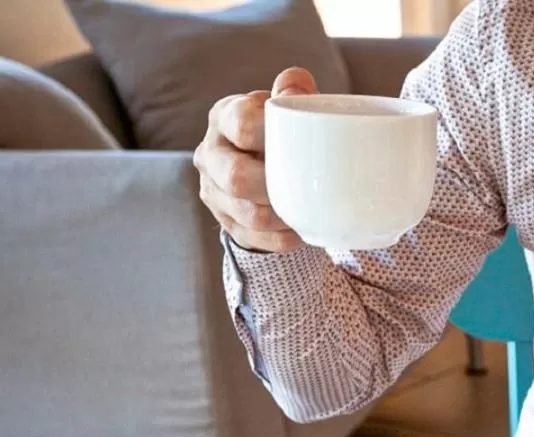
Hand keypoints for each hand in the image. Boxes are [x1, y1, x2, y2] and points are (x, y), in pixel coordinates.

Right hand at [193, 68, 316, 252]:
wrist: (270, 169)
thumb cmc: (283, 133)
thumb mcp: (287, 108)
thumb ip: (294, 92)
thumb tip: (296, 85)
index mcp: (225, 117)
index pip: (240, 122)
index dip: (267, 133)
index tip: (296, 141)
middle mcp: (211, 153)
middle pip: (236, 176)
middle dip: (272, 186)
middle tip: (303, 188)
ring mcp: (214, 190)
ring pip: (244, 213)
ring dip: (279, 217)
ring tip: (305, 213)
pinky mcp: (226, 222)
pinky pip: (252, 237)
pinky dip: (279, 238)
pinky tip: (297, 232)